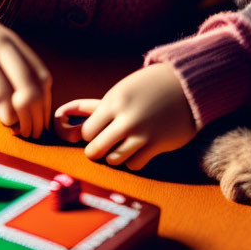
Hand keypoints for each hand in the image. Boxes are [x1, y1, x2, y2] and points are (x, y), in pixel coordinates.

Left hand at [54, 63, 196, 169]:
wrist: (187, 85)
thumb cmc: (145, 88)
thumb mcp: (120, 91)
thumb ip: (97, 109)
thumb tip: (63, 124)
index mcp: (112, 103)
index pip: (86, 132)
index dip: (88, 136)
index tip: (96, 133)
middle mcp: (126, 119)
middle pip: (95, 150)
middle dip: (96, 151)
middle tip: (103, 146)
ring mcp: (142, 134)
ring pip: (114, 160)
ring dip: (115, 156)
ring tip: (122, 146)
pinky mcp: (158, 145)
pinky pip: (134, 165)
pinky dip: (133, 160)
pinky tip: (139, 149)